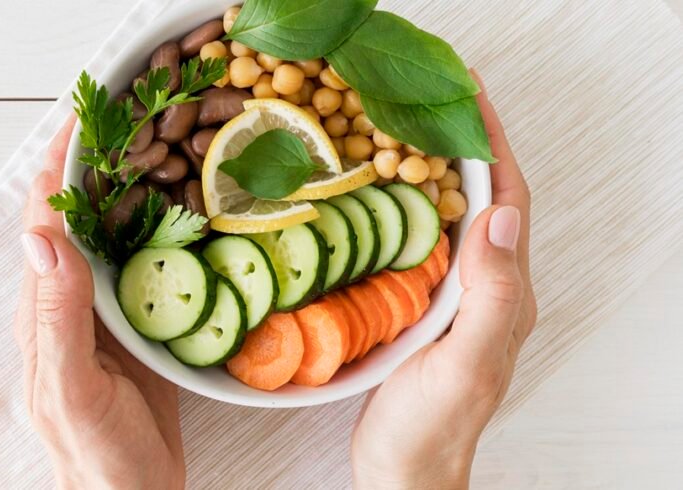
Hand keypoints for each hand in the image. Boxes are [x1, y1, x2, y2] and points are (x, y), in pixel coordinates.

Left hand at [14, 117, 185, 488]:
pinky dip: (158, 224)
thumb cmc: (97, 454)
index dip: (58, 166)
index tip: (85, 115)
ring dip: (128, 185)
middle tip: (131, 113)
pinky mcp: (138, 322)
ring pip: (113, 232)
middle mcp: (71, 299)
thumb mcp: (73, 389)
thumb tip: (42, 234)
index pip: (45, 221)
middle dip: (95, 161)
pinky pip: (144, 261)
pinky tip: (183, 207)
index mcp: (45, 309)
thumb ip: (57, 316)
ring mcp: (107, 309)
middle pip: (77, 214)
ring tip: (158, 142)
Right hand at [351, 71, 537, 488]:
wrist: (405, 468)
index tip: (467, 97)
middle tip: (432, 100)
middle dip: (466, 145)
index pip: (508, 202)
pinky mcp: (425, 305)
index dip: (492, 146)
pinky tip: (381, 193)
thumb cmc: (432, 425)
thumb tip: (502, 215)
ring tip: (407, 129)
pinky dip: (407, 206)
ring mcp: (456, 296)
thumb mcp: (465, 361)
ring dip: (437, 169)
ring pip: (452, 217)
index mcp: (505, 293)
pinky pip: (422, 241)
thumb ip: (491, 293)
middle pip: (484, 199)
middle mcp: (487, 287)